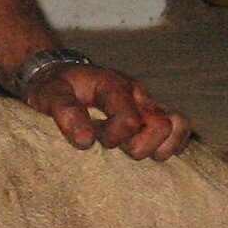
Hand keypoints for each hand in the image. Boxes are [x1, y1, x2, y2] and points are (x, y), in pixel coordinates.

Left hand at [26, 64, 190, 161]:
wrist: (58, 75)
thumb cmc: (54, 87)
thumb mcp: (49, 94)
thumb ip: (65, 112)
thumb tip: (86, 140)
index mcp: (114, 85)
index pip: (130, 121)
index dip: (114, 138)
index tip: (96, 140)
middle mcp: (137, 93)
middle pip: (162, 124)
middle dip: (140, 147)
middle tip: (117, 148)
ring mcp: (148, 103)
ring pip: (178, 124)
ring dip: (161, 146)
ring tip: (137, 152)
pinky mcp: (152, 114)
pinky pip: (178, 128)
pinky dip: (172, 144)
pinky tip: (153, 153)